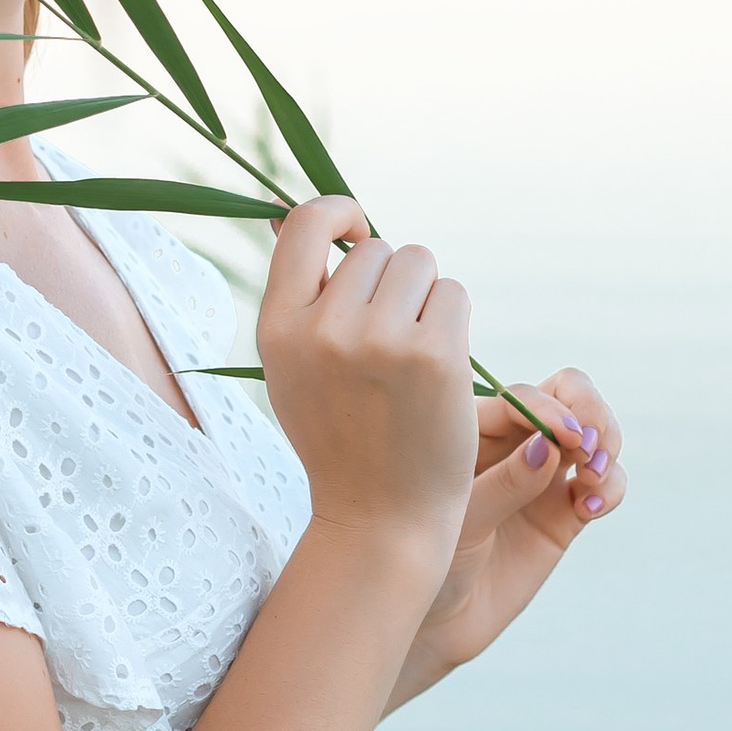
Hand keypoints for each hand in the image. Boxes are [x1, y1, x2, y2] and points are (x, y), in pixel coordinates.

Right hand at [256, 198, 480, 577]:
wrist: (380, 517)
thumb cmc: (340, 436)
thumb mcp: (293, 368)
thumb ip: (296, 297)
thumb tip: (293, 214)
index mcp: (277, 329)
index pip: (305, 224)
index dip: (339, 213)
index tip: (358, 230)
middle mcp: (324, 330)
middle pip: (377, 250)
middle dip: (391, 282)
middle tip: (389, 343)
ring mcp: (380, 341)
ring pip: (419, 264)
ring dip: (425, 298)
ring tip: (412, 356)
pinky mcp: (435, 355)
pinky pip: (453, 294)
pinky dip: (452, 322)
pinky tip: (439, 371)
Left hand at [397, 365, 626, 697]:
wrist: (435, 620)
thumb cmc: (427, 560)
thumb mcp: (458, 522)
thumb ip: (503, 484)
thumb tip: (549, 445)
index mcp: (474, 430)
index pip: (523, 397)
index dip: (552, 409)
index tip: (569, 436)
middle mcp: (513, 443)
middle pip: (568, 397)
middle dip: (592, 413)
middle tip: (592, 448)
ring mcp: (543, 476)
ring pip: (594, 435)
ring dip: (608, 446)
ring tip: (591, 479)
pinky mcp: (565, 513)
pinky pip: (604, 484)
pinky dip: (610, 487)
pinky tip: (589, 509)